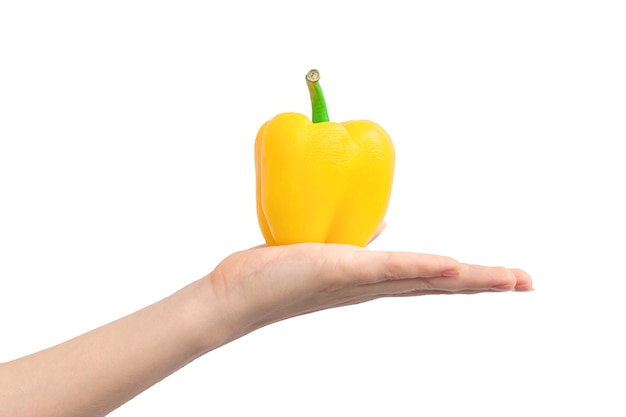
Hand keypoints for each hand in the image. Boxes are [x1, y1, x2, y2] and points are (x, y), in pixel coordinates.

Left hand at [206, 241, 532, 337]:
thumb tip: (382, 223)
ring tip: (508, 279)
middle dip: (483, 283)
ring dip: (467, 278)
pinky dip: (420, 268)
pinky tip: (452, 268)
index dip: (467, 278)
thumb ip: (359, 239)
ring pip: (422, 278)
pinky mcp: (338, 271)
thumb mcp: (326, 251)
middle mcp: (371, 286)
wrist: (234, 295)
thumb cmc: (276, 273)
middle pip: (437, 284)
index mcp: (370, 279)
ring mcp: (357, 281)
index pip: (427, 278)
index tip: (504, 278)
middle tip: (525, 282)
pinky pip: (386, 268)